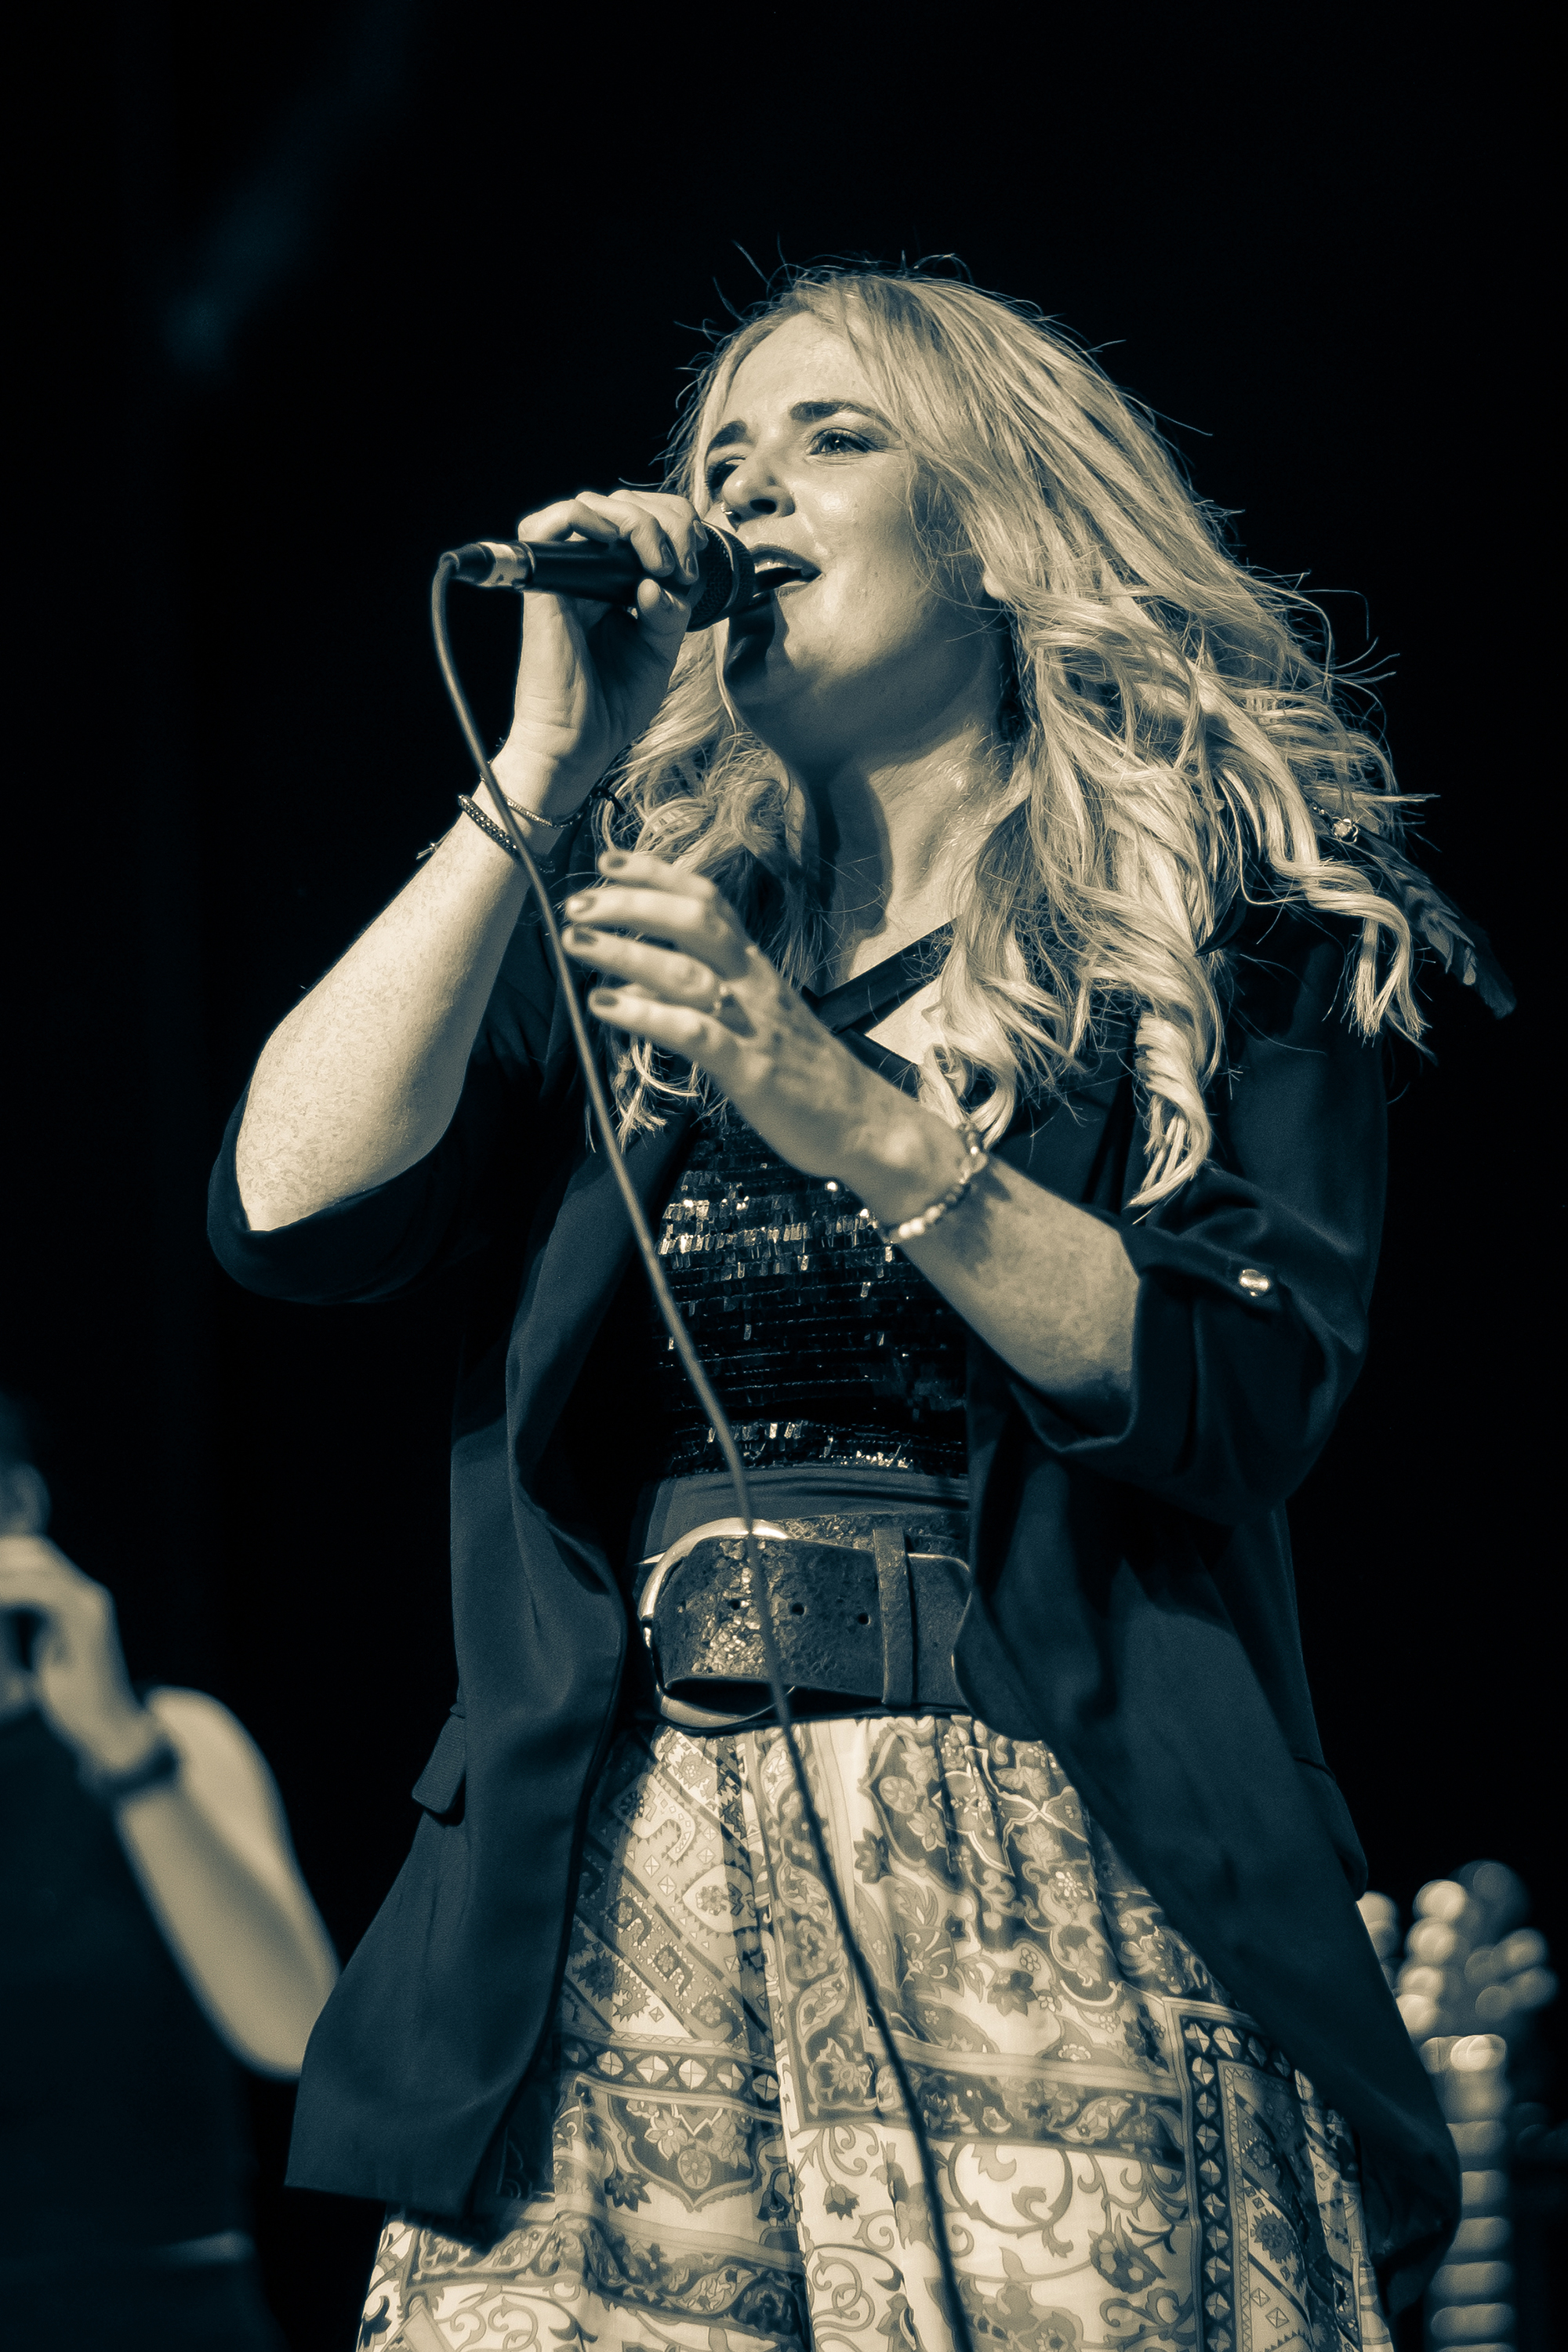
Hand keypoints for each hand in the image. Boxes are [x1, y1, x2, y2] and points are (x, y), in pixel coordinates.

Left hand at [0, 1535, 160, 1773]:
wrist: (109, 1729)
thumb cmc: (78, 1699)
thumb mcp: (50, 1650)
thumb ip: (40, 1625)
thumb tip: (15, 1605)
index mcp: (80, 1600)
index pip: (38, 1559)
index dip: (5, 1559)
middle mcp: (89, 1595)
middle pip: (38, 1552)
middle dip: (1, 1559)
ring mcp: (91, 1606)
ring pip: (39, 1566)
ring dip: (3, 1575)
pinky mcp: (87, 1623)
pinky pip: (42, 1593)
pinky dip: (10, 1593)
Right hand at [490, 490, 708, 815]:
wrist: (577, 744)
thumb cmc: (611, 704)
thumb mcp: (659, 650)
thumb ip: (671, 609)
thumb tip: (666, 578)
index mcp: (614, 582)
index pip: (643, 520)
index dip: (676, 525)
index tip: (695, 564)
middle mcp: (587, 572)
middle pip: (623, 503)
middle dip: (667, 519)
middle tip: (683, 565)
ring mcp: (565, 576)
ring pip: (593, 504)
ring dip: (638, 521)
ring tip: (660, 562)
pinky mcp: (544, 587)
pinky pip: (548, 524)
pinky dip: (587, 519)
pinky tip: (621, 549)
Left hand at [560, 850, 970, 1219]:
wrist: (866, 1124)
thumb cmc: (805, 1074)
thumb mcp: (755, 1018)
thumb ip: (701, 994)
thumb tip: (633, 978)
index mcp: (756, 967)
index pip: (708, 902)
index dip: (658, 874)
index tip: (609, 859)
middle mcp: (755, 983)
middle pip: (695, 921)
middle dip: (632, 903)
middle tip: (577, 902)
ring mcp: (754, 1024)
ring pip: (687, 971)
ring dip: (626, 951)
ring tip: (577, 941)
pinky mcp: (751, 1069)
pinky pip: (693, 1032)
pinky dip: (646, 1014)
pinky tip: (606, 1006)